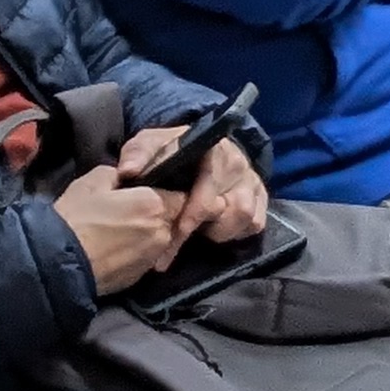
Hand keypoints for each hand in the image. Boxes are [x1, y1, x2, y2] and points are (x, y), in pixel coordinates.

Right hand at [58, 165, 194, 292]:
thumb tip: (124, 178)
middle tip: (132, 210)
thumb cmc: (76, 217)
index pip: (181, 195)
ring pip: (160, 240)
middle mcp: (161, 233)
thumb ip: (118, 174)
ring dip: (148, 234)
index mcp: (154, 205)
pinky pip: (145, 257)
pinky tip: (115, 249)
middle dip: (158, 214)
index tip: (151, 191)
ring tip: (121, 231)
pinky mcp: (140, 277)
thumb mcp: (93, 181)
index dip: (167, 192)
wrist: (58, 263)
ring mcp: (152, 258)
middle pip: (172, 219)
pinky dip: (136, 252)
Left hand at [123, 123, 268, 245]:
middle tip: (174, 246)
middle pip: (231, 207)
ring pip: (245, 217)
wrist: (193, 150)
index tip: (177, 232)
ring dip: (220, 231)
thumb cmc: (170, 151)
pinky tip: (215, 231)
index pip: (209, 186)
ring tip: (197, 233)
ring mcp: (251, 180)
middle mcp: (238, 163)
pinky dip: (236, 232)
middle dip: (202, 229)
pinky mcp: (260, 197)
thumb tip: (129, 171)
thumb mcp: (150, 144)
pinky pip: (256, 224)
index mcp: (212, 147)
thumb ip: (138, 154)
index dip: (192, 214)